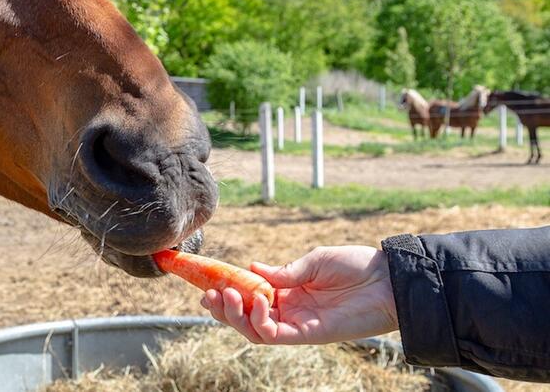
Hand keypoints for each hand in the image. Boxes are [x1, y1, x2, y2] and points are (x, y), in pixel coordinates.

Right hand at [200, 246, 398, 344]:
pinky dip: (260, 321)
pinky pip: (275, 334)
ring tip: (228, 296)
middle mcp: (289, 310)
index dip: (228, 292)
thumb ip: (284, 271)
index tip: (208, 282)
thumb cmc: (356, 266)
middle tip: (208, 295)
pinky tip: (258, 301)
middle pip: (246, 318)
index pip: (249, 296)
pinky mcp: (309, 334)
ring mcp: (297, 323)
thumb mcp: (314, 261)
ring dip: (235, 316)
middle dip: (224, 309)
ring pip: (254, 330)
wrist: (387, 280)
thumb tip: (251, 269)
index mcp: (288, 291)